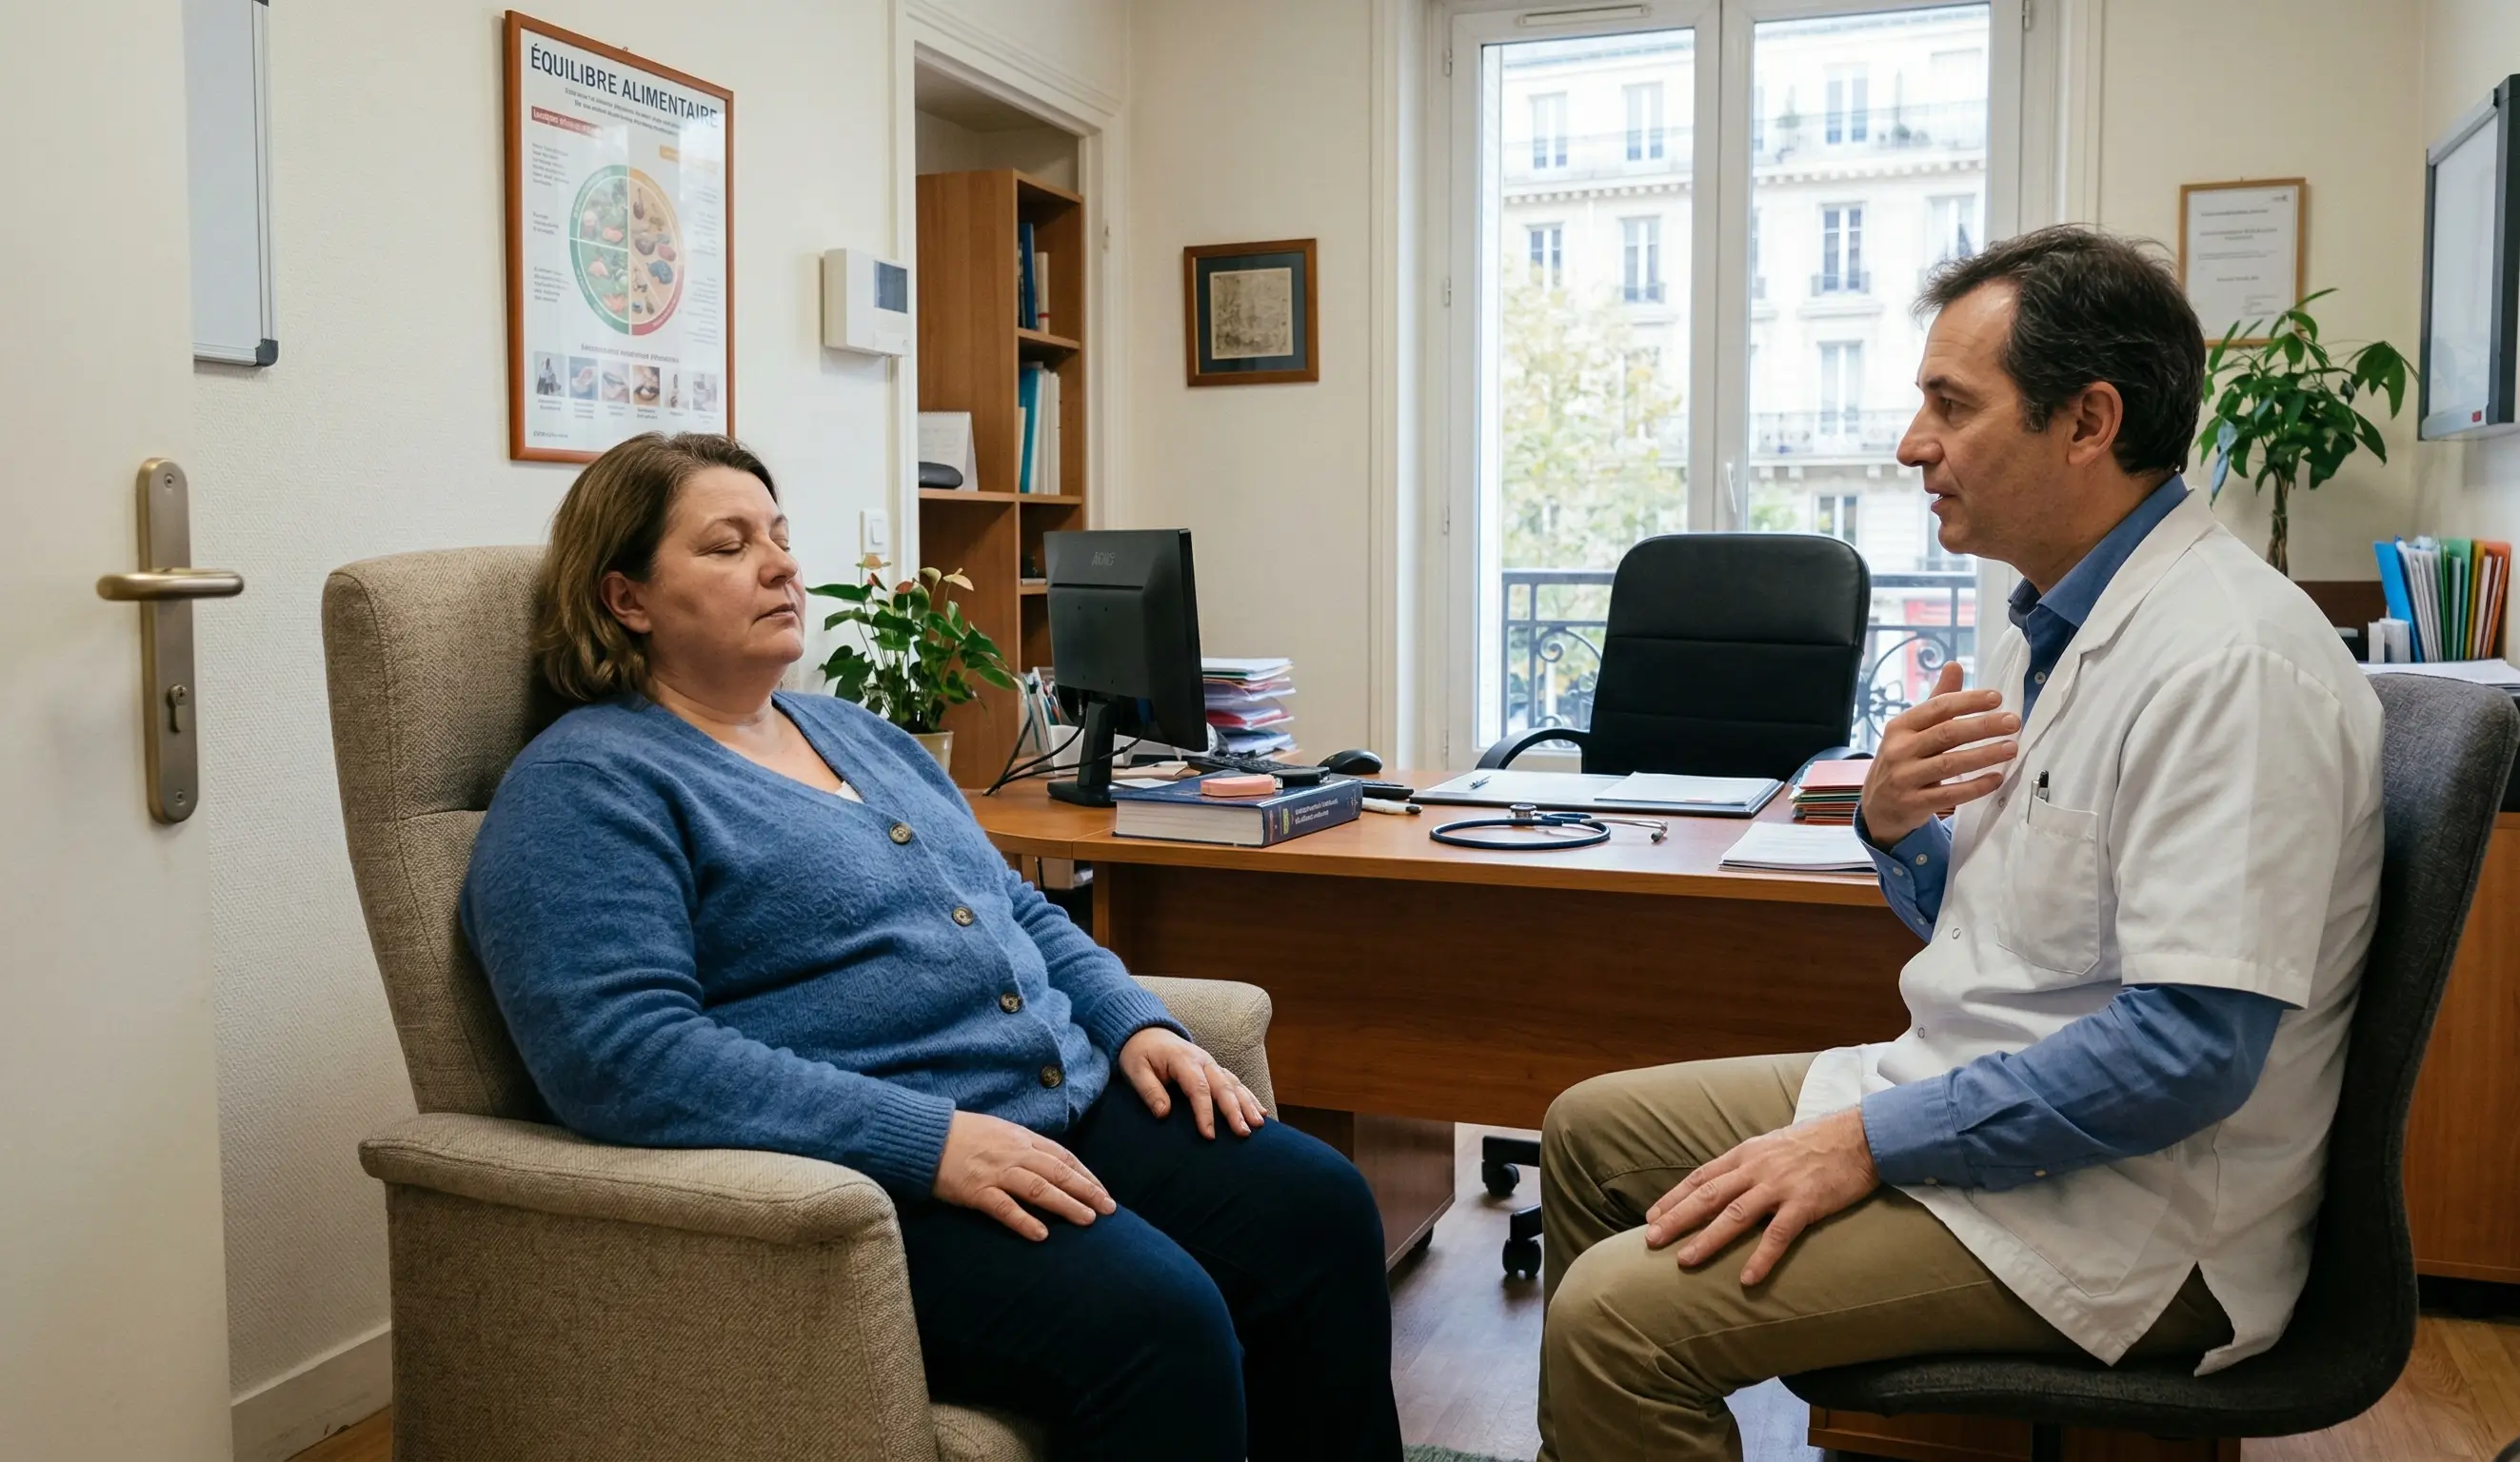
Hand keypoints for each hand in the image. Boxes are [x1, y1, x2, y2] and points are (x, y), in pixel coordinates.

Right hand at [932, 1110, 1114, 1240]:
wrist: (924, 1135)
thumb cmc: (962, 1134)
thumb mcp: (999, 1131)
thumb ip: (1024, 1145)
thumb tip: (1050, 1162)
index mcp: (1021, 1138)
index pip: (1063, 1157)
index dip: (1086, 1175)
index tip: (1103, 1191)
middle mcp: (1014, 1153)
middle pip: (1058, 1172)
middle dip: (1087, 1191)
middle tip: (1109, 1209)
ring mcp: (995, 1171)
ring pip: (1039, 1188)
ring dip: (1066, 1204)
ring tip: (1088, 1220)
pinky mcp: (976, 1190)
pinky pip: (1004, 1208)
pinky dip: (1024, 1221)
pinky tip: (1041, 1235)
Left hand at [1118, 1027, 1265, 1138]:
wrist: (1147, 1032)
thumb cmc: (1139, 1054)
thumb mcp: (1135, 1070)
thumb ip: (1149, 1090)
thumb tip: (1163, 1113)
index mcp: (1183, 1060)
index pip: (1198, 1089)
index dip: (1205, 1113)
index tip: (1209, 1135)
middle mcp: (1203, 1061)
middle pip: (1223, 1087)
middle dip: (1235, 1111)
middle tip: (1244, 1133)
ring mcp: (1212, 1064)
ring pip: (1234, 1084)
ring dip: (1248, 1104)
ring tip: (1259, 1124)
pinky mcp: (1215, 1069)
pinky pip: (1235, 1083)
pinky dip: (1249, 1097)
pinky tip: (1261, 1111)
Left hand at [1643, 1108, 1879, 1286]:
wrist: (1861, 1135)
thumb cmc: (1818, 1141)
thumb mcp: (1774, 1144)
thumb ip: (1750, 1164)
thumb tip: (1726, 1183)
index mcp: (1747, 1153)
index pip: (1702, 1176)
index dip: (1675, 1197)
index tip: (1652, 1215)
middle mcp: (1756, 1168)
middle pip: (1708, 1195)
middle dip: (1676, 1218)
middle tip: (1651, 1239)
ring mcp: (1780, 1186)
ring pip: (1734, 1215)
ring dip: (1707, 1239)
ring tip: (1684, 1261)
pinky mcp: (1806, 1203)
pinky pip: (1779, 1234)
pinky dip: (1761, 1257)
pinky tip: (1746, 1279)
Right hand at [1860, 660, 2020, 846]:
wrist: (1878, 807)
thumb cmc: (1902, 761)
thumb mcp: (1912, 730)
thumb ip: (1937, 701)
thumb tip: (1955, 665)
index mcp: (1900, 726)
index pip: (1937, 707)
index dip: (1968, 701)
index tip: (1997, 698)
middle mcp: (1899, 750)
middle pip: (1946, 734)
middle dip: (1982, 726)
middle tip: (2013, 722)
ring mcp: (1905, 778)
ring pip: (1949, 764)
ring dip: (1984, 755)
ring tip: (2011, 748)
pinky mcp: (1914, 804)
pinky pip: (1949, 794)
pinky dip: (1975, 787)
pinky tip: (1996, 779)